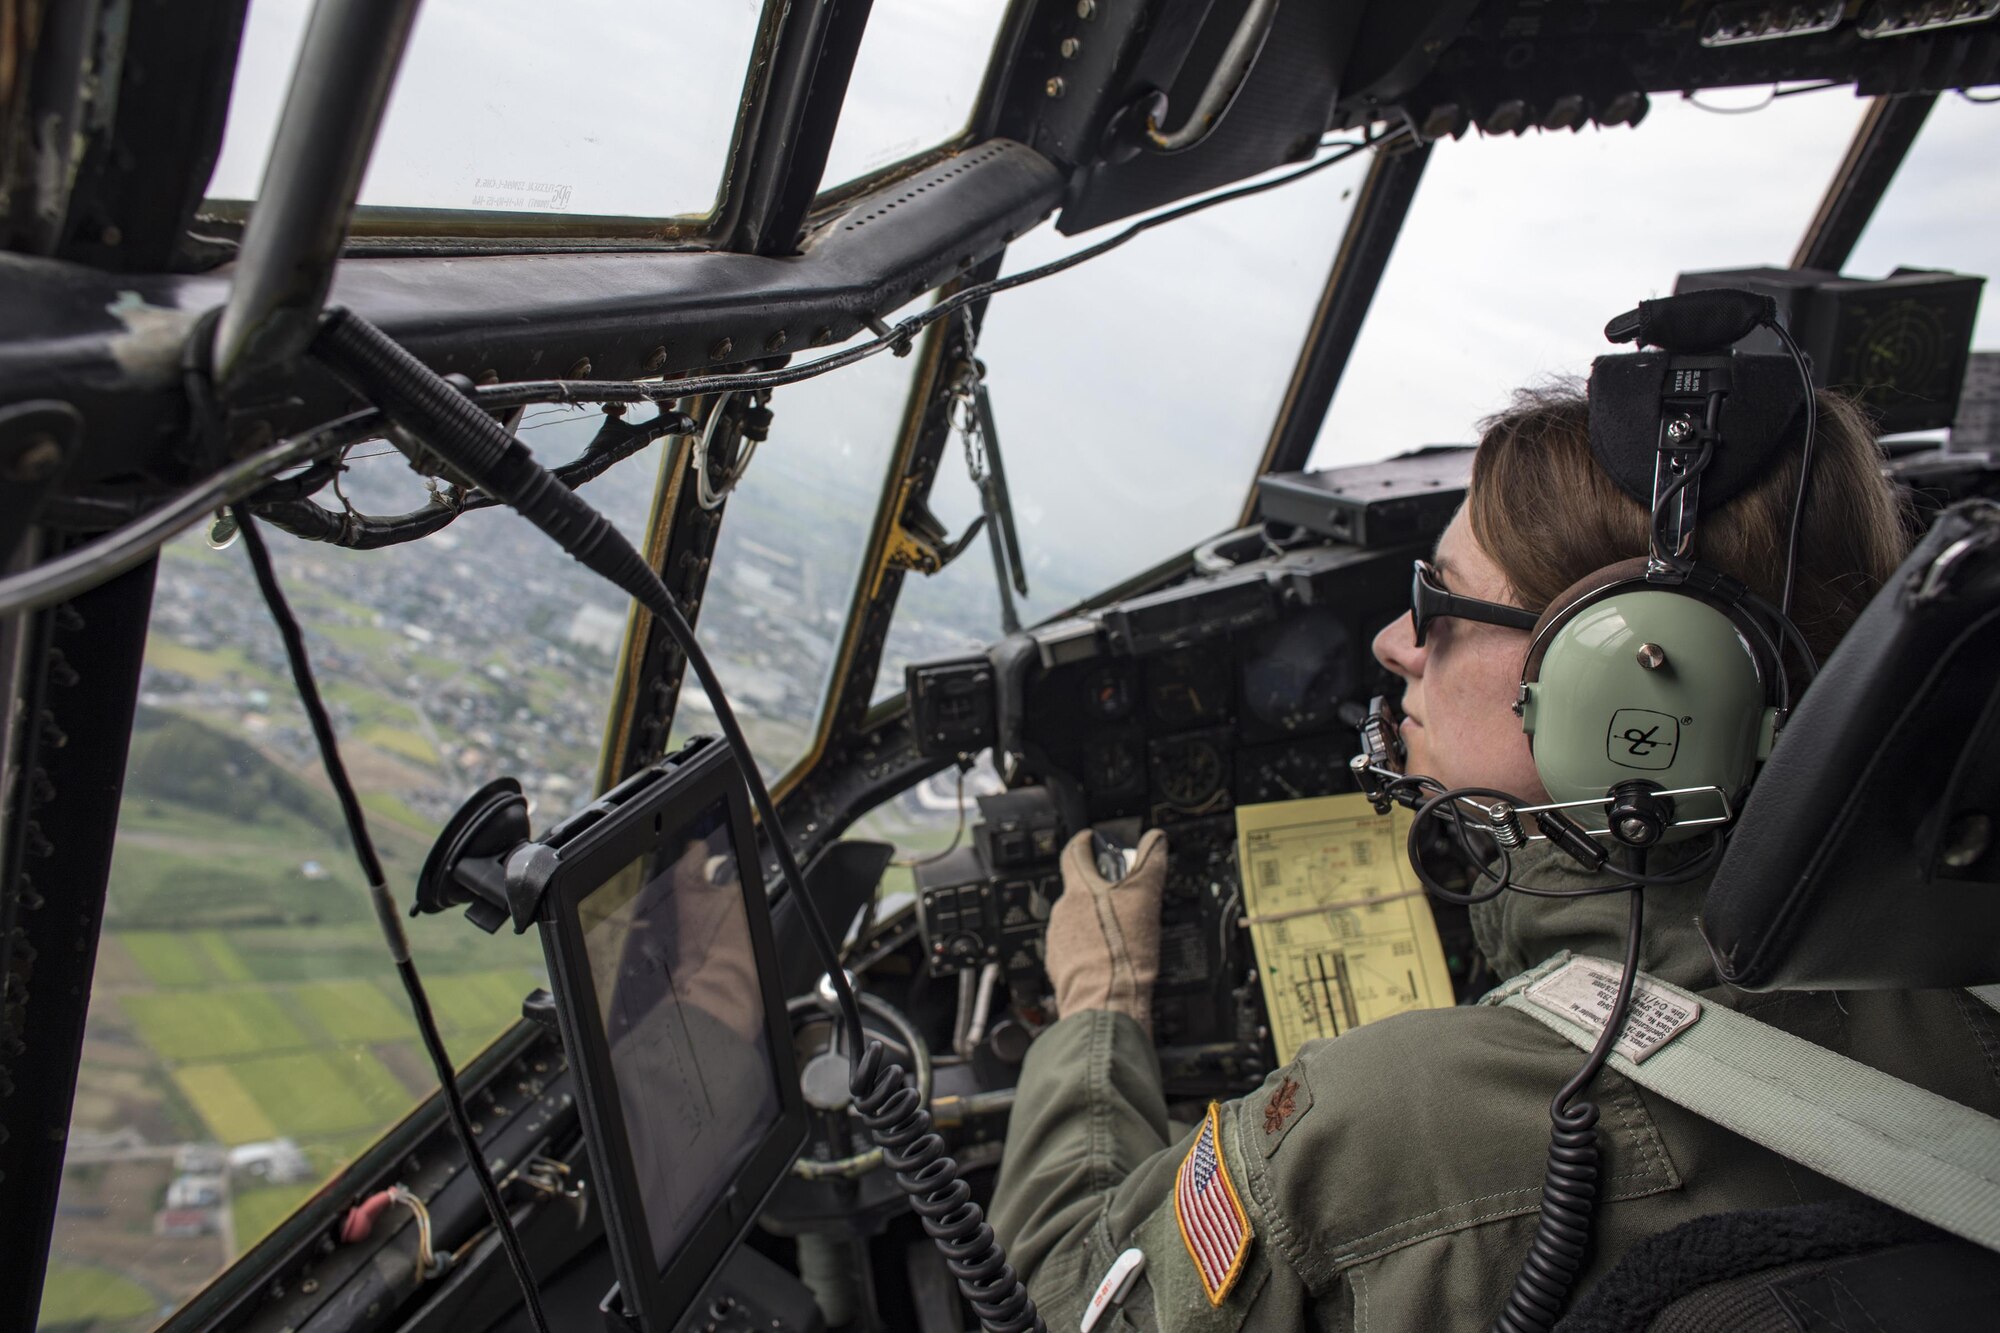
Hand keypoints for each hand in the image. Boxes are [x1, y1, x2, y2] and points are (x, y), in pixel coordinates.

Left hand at [1044, 828, 1168, 1034]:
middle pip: (1077, 889)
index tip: (1090, 840)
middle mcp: (1062, 912)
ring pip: (1075, 920)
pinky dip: (1089, 948)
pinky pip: (1073, 949)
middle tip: (1122, 894)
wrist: (1105, 1002)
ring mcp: (1058, 941)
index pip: (1074, 853)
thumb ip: (1150, 862)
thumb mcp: (1145, 898)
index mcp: (1080, 889)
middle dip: (1097, 889)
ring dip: (1094, 921)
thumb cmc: (1122, 951)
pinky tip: (1109, 956)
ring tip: (1120, 932)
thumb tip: (1156, 839)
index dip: (1084, 843)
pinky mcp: (1060, 967)